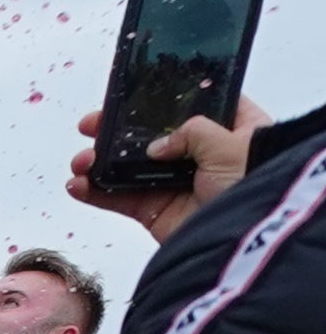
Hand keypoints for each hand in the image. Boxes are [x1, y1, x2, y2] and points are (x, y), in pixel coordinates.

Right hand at [71, 97, 268, 244]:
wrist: (248, 234)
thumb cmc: (256, 182)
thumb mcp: (230, 142)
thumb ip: (190, 131)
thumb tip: (156, 146)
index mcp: (230, 130)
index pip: (193, 107)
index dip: (163, 101)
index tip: (131, 98)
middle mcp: (201, 156)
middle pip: (151, 136)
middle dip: (117, 131)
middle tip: (92, 126)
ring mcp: (176, 184)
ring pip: (129, 169)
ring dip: (99, 163)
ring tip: (82, 162)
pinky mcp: (157, 212)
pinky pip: (120, 199)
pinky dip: (96, 193)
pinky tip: (78, 185)